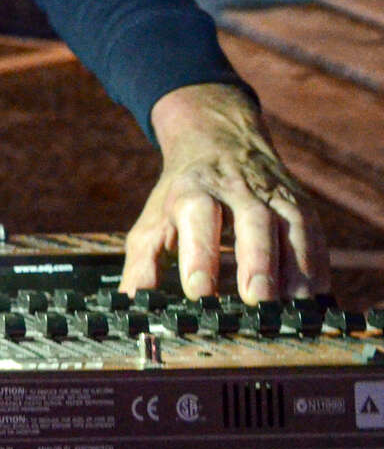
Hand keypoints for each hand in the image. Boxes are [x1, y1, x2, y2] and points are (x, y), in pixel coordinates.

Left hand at [119, 83, 326, 303]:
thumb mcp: (153, 221)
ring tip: (290, 306)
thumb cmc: (182, 196)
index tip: (198, 290)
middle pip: (253, 219)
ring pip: (292, 226)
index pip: (197, 215)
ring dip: (295, 268)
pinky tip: (313, 297)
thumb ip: (142, 264)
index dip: (199, 253)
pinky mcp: (299, 204)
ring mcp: (273, 195)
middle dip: (257, 259)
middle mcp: (237, 188)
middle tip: (256, 298)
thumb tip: (131, 303)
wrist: (218, 141)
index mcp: (193, 190)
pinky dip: (316, 266)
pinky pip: (315, 235)